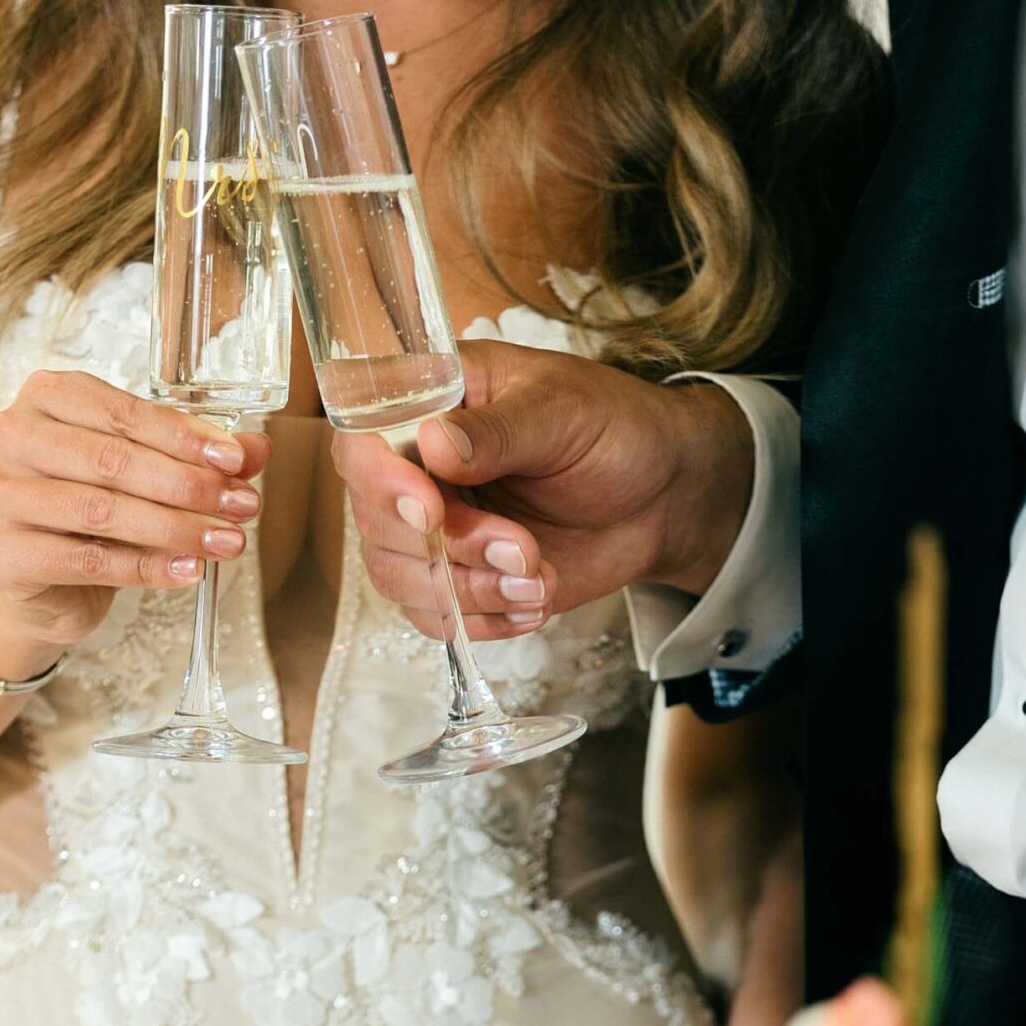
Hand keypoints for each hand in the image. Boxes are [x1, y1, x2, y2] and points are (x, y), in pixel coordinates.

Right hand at [0, 371, 272, 679]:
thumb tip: (255, 449)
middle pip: (111, 458)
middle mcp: (12, 436)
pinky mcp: (2, 553)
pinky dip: (146, 567)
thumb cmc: (88, 515)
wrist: (40, 584)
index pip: (121, 411)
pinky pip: (87, 560)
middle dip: (188, 485)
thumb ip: (195, 458)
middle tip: (241, 506)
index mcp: (46, 397)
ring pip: (100, 509)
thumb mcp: (145, 476)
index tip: (234, 460)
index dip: (183, 437)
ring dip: (175, 527)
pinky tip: (188, 570)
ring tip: (226, 541)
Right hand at [330, 341, 753, 643]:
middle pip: (377, 524)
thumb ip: (497, 432)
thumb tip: (435, 444)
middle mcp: (419, 469)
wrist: (662, 494)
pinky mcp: (464, 578)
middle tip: (521, 546)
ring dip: (469, 592)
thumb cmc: (614, 429)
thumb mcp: (561, 413)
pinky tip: (534, 599)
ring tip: (537, 577)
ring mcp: (438, 529)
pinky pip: (438, 617)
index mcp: (432, 404)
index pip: (362, 443)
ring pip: (401, 579)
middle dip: (450, 550)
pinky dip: (484, 621)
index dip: (382, 484)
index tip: (431, 514)